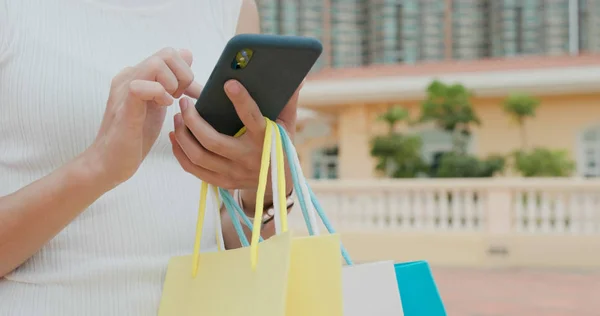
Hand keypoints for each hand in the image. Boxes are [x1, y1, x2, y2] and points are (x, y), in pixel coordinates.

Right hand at [86, 48, 199, 187]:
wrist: (109, 163)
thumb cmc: (135, 136)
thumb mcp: (160, 103)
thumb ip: (171, 81)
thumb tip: (188, 55)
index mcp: (137, 75)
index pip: (170, 53)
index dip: (185, 72)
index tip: (184, 94)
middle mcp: (129, 76)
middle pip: (167, 54)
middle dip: (183, 76)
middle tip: (178, 98)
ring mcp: (125, 90)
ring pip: (156, 64)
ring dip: (172, 84)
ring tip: (169, 103)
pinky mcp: (124, 108)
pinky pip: (140, 87)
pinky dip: (159, 94)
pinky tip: (162, 107)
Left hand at [169, 79, 298, 193]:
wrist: (278, 184)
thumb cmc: (280, 146)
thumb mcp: (287, 125)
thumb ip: (288, 101)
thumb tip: (295, 78)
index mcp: (266, 140)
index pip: (252, 118)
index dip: (241, 100)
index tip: (228, 83)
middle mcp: (248, 159)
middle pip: (213, 142)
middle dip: (193, 120)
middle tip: (184, 103)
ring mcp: (234, 173)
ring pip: (199, 157)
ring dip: (183, 135)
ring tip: (178, 117)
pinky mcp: (222, 182)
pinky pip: (194, 170)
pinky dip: (181, 152)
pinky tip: (176, 136)